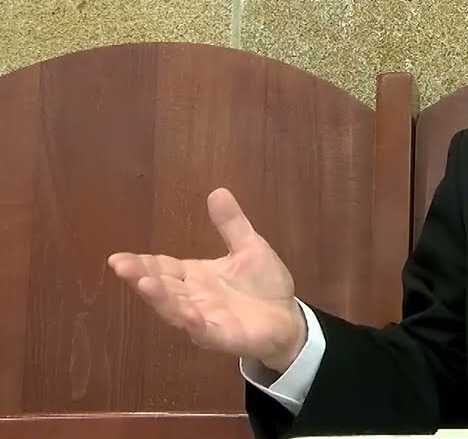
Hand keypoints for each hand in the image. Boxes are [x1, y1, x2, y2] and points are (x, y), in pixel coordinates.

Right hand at [107, 188, 306, 372]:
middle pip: (162, 288)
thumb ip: (231, 224)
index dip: (141, 263)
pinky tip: (188, 314)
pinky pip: (206, 331)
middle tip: (121, 266)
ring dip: (160, 298)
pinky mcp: (224, 337)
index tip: (118, 257)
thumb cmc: (264, 284)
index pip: (162, 268)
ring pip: (176, 310)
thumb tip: (218, 191)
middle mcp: (193, 298)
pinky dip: (195, 324)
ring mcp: (206, 320)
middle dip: (140, 277)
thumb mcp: (249, 247)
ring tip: (144, 284)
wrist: (289, 319)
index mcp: (195, 276)